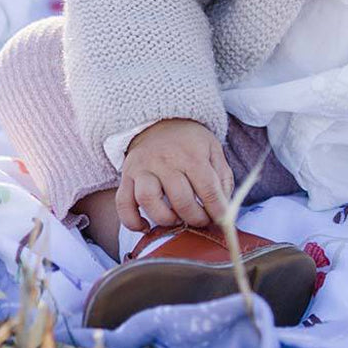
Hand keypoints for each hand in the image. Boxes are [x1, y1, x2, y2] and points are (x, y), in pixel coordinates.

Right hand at [116, 118, 234, 231]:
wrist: (161, 121)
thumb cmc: (190, 141)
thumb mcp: (213, 150)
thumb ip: (222, 177)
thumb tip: (224, 209)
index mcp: (192, 154)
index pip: (208, 189)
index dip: (217, 210)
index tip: (222, 221)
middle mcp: (166, 161)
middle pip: (180, 199)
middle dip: (194, 218)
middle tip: (200, 221)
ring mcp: (143, 168)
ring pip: (148, 200)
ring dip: (165, 218)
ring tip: (176, 220)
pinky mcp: (126, 177)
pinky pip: (123, 204)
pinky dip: (131, 221)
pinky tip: (146, 227)